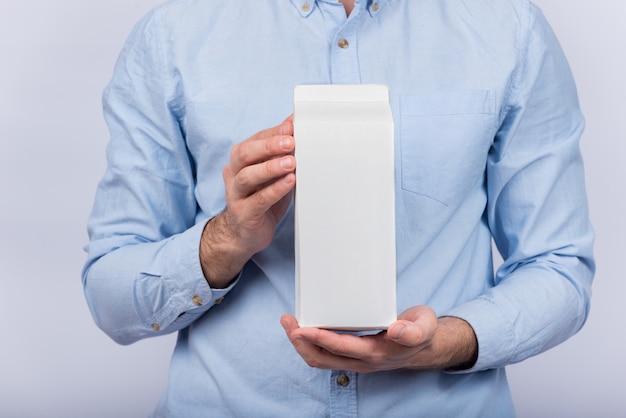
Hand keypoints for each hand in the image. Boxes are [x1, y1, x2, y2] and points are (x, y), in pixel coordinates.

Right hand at [200, 116, 295, 287]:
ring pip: (247, 176)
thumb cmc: (261, 198)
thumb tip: (294, 125)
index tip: (291, 126)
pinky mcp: (244, 214)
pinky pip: (258, 200)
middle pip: (244, 154)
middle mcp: (233, 174)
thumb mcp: (272, 173)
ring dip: (270, 167)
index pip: (253, 140)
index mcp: (239, 161)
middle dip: (269, 146)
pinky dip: (275, 190)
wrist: (243, 234)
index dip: (272, 133)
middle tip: (290, 142)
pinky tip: (289, 182)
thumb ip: (280, 152)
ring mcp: (236, 195)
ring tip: (291, 163)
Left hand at [280, 306, 477, 372]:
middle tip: (287, 321)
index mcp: (376, 352)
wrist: (426, 346)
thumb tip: (396, 331)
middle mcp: (362, 360)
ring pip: (321, 359)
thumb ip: (414, 330)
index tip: (301, 328)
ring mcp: (356, 360)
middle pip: (323, 358)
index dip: (319, 339)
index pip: (341, 348)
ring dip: (302, 344)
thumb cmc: (421, 330)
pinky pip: (326, 354)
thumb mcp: (424, 326)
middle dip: (300, 342)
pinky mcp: (352, 355)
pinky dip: (310, 343)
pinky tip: (304, 328)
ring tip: (289, 323)